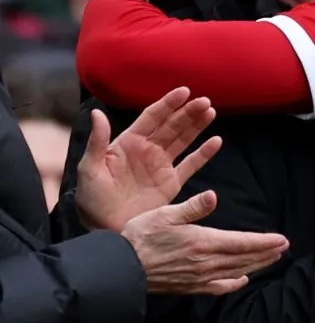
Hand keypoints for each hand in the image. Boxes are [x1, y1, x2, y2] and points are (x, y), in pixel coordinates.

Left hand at [77, 87, 222, 231]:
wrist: (106, 230)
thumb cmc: (92, 200)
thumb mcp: (89, 169)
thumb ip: (97, 141)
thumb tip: (97, 112)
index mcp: (128, 143)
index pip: (151, 117)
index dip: (168, 104)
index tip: (184, 92)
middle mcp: (147, 150)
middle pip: (171, 125)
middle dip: (188, 112)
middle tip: (204, 101)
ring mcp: (161, 166)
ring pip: (183, 140)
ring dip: (197, 125)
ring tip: (211, 111)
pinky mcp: (171, 183)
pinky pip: (191, 165)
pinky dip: (204, 153)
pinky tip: (216, 141)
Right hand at [121, 190, 288, 294]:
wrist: (120, 267)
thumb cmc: (141, 236)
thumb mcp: (166, 213)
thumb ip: (193, 207)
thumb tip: (213, 196)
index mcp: (203, 242)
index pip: (242, 243)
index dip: (264, 242)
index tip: (282, 240)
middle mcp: (205, 262)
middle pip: (244, 258)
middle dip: (266, 253)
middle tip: (284, 248)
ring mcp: (198, 277)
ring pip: (235, 271)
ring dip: (256, 265)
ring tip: (272, 259)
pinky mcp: (190, 287)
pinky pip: (218, 287)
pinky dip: (233, 284)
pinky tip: (242, 280)